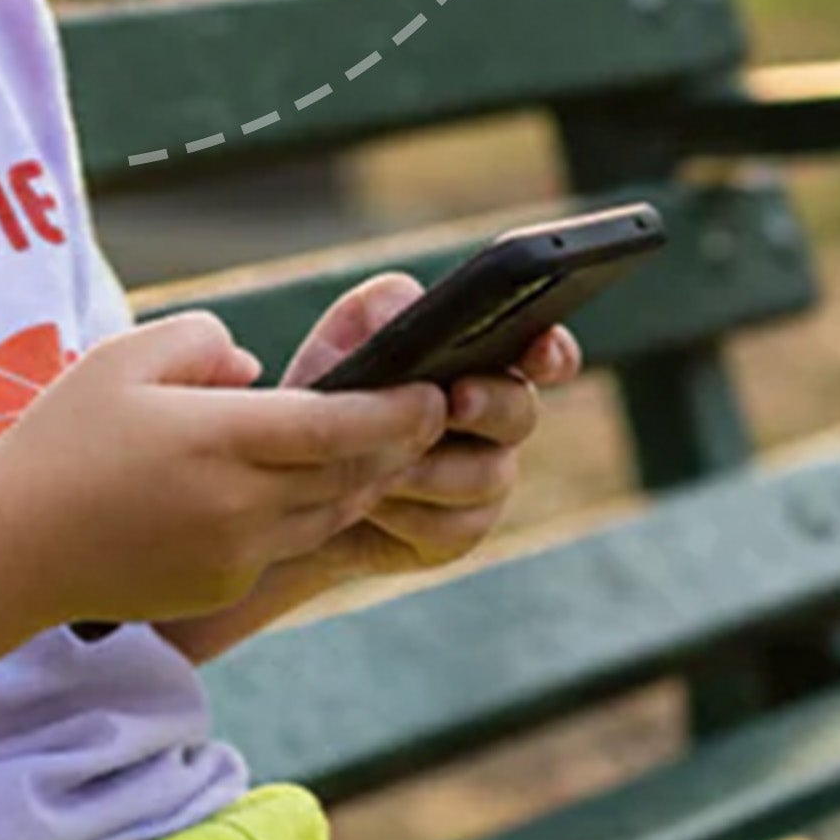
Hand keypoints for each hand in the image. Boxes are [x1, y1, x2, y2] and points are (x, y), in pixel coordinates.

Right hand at [0, 307, 451, 629]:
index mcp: (217, 437)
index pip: (340, 426)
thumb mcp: (125, 358)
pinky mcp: (221, 585)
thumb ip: (204, 341)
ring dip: (356, 483)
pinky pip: (282, 545)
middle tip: (424, 414)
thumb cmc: (65, 438)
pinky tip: (287, 490)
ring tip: (372, 448)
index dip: (397, 411)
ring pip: (327, 514)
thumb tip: (257, 370)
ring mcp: (232, 552)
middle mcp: (237, 502)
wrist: (13, 545)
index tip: (433, 392)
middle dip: (393, 445)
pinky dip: (298, 516)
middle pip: (349, 474)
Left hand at [278, 272, 584, 594]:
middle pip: (521, 412)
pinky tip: (371, 503)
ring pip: (489, 475)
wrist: (287, 488)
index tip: (540, 350)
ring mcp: (482, 479)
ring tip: (378, 460)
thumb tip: (406, 308)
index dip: (552, 351)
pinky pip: (454, 527)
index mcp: (482, 363)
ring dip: (432, 467)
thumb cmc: (326, 400)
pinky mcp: (456, 532)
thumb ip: (376, 310)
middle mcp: (495, 420)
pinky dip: (408, 514)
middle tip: (455, 400)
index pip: (542, 353)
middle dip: (489, 404)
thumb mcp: (339, 342)